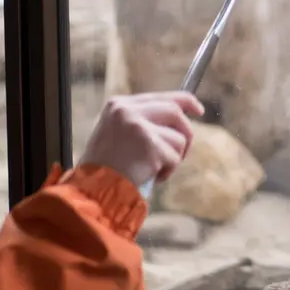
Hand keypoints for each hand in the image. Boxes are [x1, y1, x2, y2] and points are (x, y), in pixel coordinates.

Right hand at [78, 92, 203, 186]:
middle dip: (186, 132)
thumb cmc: (104, 168)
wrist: (90, 193)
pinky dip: (168, 171)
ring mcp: (139, 126)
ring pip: (178, 137)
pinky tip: (150, 177)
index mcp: (118, 105)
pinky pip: (174, 157)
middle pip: (174, 112)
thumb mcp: (116, 134)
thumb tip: (177, 118)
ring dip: (173, 157)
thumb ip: (141, 121)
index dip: (185, 102)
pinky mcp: (150, 146)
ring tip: (154, 170)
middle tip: (184, 152)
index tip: (199, 110)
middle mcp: (128, 110)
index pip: (162, 96)